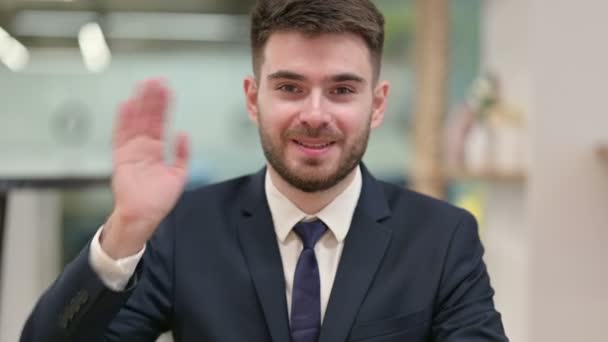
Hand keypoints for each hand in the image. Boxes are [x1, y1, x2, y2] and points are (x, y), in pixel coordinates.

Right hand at [101, 79, 189, 257]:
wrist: (143, 216)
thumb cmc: (158, 199)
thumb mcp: (178, 175)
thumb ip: (183, 155)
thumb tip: (185, 135)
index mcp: (157, 150)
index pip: (160, 122)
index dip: (163, 105)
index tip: (166, 88)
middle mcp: (143, 146)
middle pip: (148, 117)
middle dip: (152, 99)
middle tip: (155, 80)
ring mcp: (131, 150)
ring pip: (135, 122)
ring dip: (139, 104)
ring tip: (143, 86)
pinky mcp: (121, 157)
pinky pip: (121, 135)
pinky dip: (123, 121)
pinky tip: (127, 105)